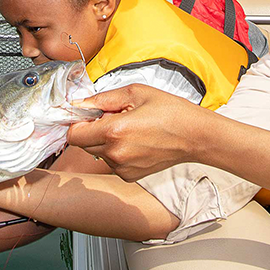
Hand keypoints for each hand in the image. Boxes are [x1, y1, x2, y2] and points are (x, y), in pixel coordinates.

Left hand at [65, 84, 210, 181]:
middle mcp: (115, 154)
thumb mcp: (135, 93)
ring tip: (129, 129)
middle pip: (83, 144)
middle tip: (113, 117)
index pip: (74, 134)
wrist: (195, 136)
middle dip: (91, 130)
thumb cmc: (169, 110)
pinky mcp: (129, 176)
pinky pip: (111, 162)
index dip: (77, 122)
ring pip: (97, 153)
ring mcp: (122, 168)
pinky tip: (135, 142)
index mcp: (114, 131)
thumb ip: (103, 99)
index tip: (87, 115)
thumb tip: (80, 103)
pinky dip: (116, 152)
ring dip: (104, 141)